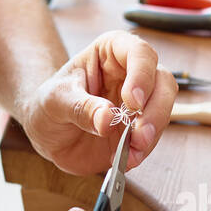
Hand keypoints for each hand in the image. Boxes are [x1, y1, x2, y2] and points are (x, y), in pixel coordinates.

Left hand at [17, 31, 177, 175]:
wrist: (47, 134)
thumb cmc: (49, 105)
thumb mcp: (55, 101)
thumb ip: (81, 108)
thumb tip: (107, 119)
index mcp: (111, 53)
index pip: (139, 53)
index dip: (142, 75)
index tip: (132, 101)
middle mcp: (131, 73)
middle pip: (163, 82)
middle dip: (155, 110)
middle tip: (140, 133)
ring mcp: (139, 103)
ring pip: (164, 110)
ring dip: (152, 133)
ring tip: (132, 151)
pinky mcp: (139, 128)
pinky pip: (153, 137)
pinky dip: (143, 150)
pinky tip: (127, 158)